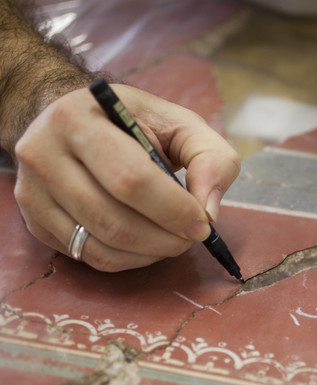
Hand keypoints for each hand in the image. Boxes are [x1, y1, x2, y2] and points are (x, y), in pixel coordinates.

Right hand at [14, 85, 239, 270]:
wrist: (79, 122)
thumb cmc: (136, 124)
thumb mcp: (180, 124)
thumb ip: (210, 158)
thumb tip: (209, 210)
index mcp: (77, 118)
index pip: (130, 179)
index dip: (173, 210)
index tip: (203, 223)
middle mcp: (42, 154)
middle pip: (113, 219)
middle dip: (165, 237)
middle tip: (192, 237)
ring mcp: (32, 192)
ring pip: (100, 244)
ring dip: (150, 253)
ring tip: (174, 239)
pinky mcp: (35, 221)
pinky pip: (89, 256)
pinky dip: (128, 260)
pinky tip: (147, 244)